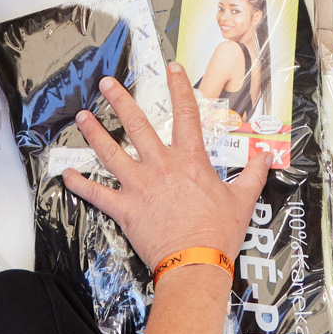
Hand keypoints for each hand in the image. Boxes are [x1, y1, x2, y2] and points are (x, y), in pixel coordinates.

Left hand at [62, 66, 268, 268]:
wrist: (196, 264)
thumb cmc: (218, 234)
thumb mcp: (243, 200)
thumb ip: (253, 174)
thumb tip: (266, 157)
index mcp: (190, 161)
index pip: (186, 114)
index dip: (179, 87)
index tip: (171, 69)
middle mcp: (161, 167)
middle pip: (137, 126)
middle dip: (120, 101)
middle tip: (106, 84)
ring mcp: (139, 187)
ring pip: (111, 153)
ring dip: (94, 134)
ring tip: (82, 117)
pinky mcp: (125, 210)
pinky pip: (97, 194)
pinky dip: (80, 185)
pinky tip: (66, 174)